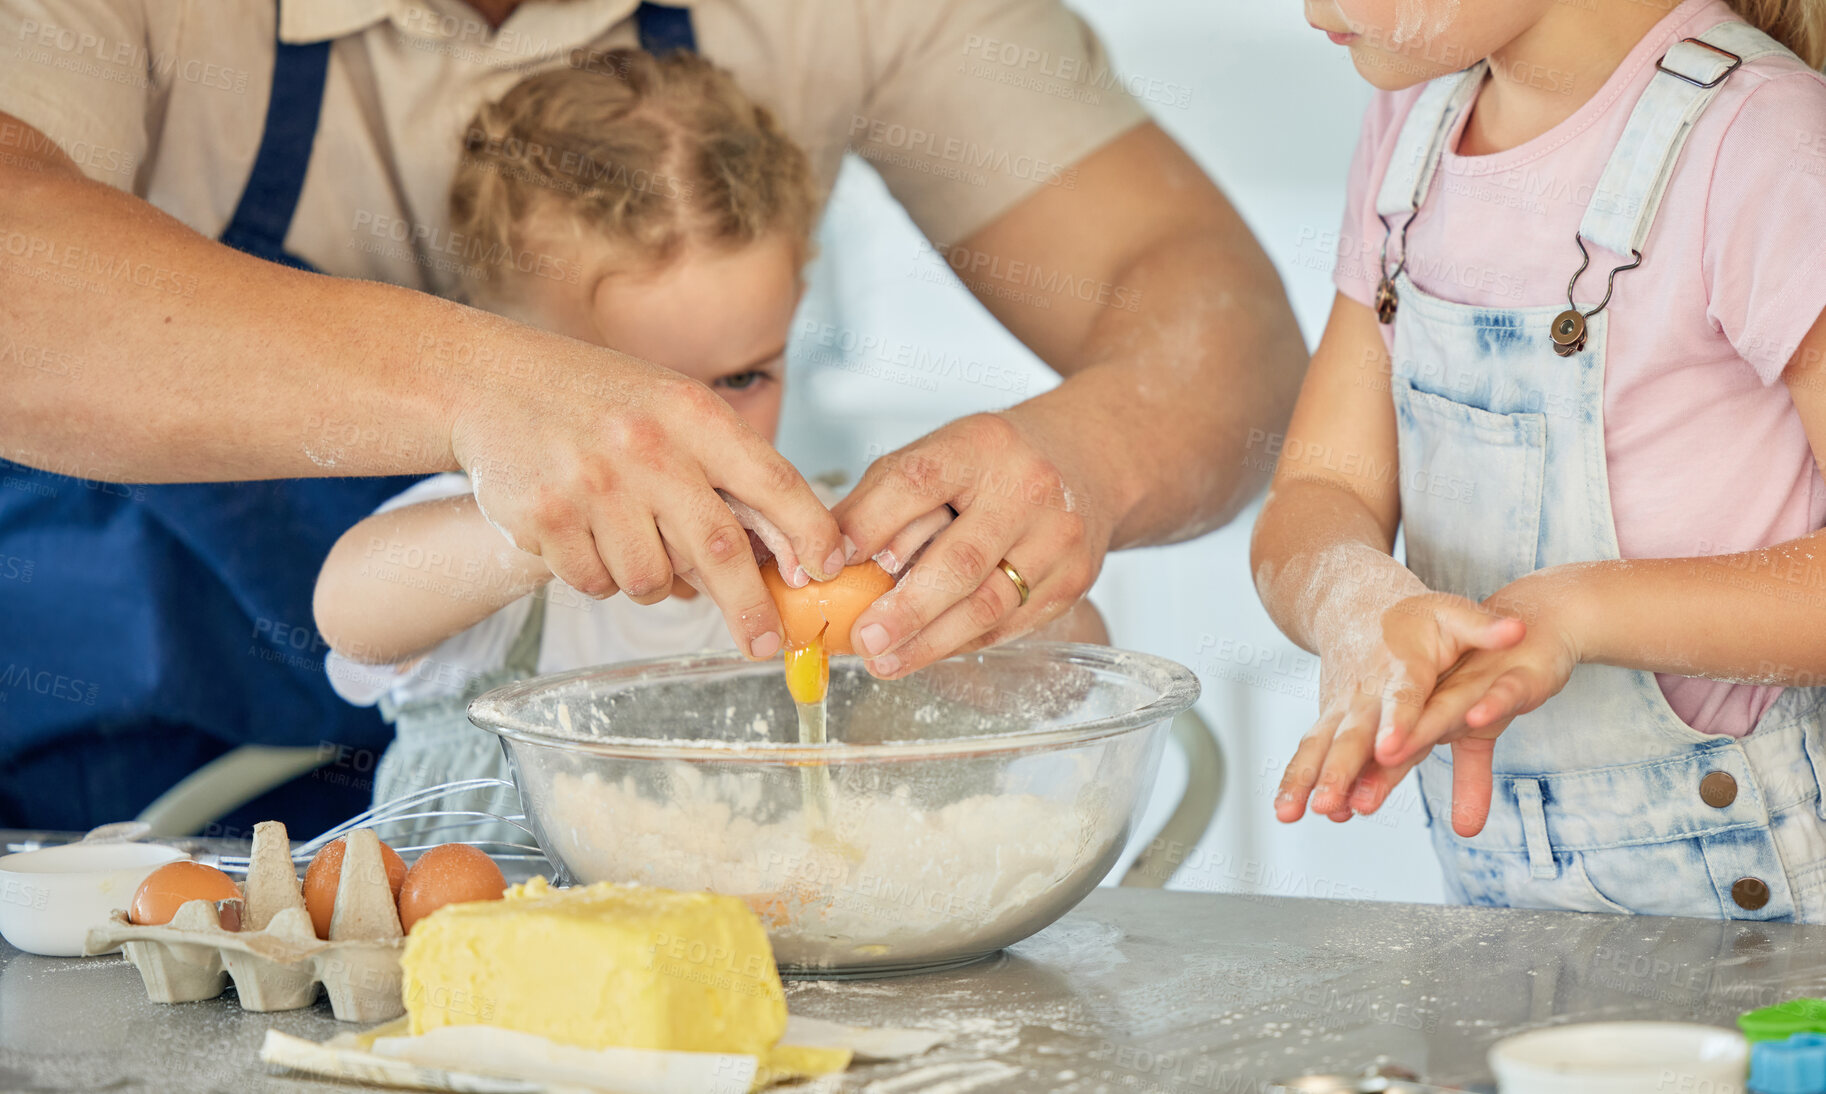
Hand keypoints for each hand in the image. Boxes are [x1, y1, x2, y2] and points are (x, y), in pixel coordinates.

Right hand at [448, 347, 840, 659]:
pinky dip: (603, 576)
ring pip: (653, 579)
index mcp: (691, 414)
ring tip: (634, 536)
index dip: (808, 531)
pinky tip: (587, 534)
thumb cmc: (603, 405)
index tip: (829, 569)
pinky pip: (597, 584)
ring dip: (656, 580)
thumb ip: (728, 474)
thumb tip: (785, 560)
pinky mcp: (545, 520)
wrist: (491, 383)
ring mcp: (592, 485)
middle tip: (766, 644)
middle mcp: (646, 448)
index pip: (772, 479)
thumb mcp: (674, 412)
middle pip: (719, 548)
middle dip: (750, 607)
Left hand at [833, 413, 1110, 677]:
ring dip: (930, 642)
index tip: (830, 564)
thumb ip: (881, 500)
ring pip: (988, 604)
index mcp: (981, 445)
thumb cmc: (995, 464)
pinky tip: (926, 652)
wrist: (1088, 461)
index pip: (916, 482)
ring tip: (884, 660)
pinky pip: (1009, 624)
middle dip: (906, 609)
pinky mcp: (1073, 580)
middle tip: (863, 639)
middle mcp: (1027, 489)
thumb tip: (820, 556)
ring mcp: (1057, 538)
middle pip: (960, 560)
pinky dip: (961, 643)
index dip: (869, 525)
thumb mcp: (939, 454)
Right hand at [1276, 593, 1524, 826]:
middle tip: (1329, 802)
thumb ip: (1483, 628)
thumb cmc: (1411, 616)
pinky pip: (1310, 751)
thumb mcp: (1451, 614)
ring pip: (1320, 745)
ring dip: (1305, 780)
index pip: (1401, 698)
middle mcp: (1364, 691)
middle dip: (1339, 770)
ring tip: (1292, 813)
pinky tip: (1291, 811)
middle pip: (1351, 734)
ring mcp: (1339, 706)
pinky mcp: (1327, 719)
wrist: (1350, 602)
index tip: (1390, 750)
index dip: (1395, 723)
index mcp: (1400, 667)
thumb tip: (1518, 630)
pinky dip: (1297, 780)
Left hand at [1365, 571, 1586, 835]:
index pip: (1393, 750)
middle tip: (1346, 800)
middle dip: (1378, 769)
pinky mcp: (1520, 680)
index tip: (1339, 807)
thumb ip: (1471, 782)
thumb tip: (1465, 833)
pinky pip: (1504, 692)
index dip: (1369, 778)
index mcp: (1429, 713)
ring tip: (1389, 751)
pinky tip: (1477, 717)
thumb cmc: (1493, 677)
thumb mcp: (1484, 733)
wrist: (1537, 624)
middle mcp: (1444, 700)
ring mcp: (1480, 687)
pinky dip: (1492, 704)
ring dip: (1420, 729)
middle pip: (1408, 736)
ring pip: (1445, 710)